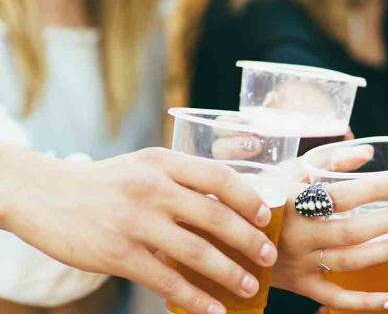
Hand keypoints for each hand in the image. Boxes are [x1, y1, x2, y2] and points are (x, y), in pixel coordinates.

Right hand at [4, 148, 275, 313]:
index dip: (248, 198)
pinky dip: (195, 298)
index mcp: (163, 162)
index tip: (266, 217)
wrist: (43, 195)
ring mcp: (136, 222)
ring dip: (230, 272)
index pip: (220, 176)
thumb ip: (181, 180)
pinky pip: (167, 280)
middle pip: (216, 216)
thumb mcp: (144, 167)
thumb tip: (231, 204)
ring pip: (197, 251)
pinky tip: (213, 309)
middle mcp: (153, 188)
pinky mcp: (119, 253)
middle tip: (269, 257)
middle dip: (249, 240)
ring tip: (250, 285)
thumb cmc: (104, 184)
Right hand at [272, 146, 387, 310]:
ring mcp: (297, 264)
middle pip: (351, 231)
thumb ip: (329, 160)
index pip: (340, 196)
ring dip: (387, 252)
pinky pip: (335, 297)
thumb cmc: (258, 194)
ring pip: (349, 262)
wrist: (219, 231)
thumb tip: (368, 153)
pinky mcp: (298, 285)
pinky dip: (365, 302)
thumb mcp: (287, 171)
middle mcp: (295, 236)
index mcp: (291, 203)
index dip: (374, 189)